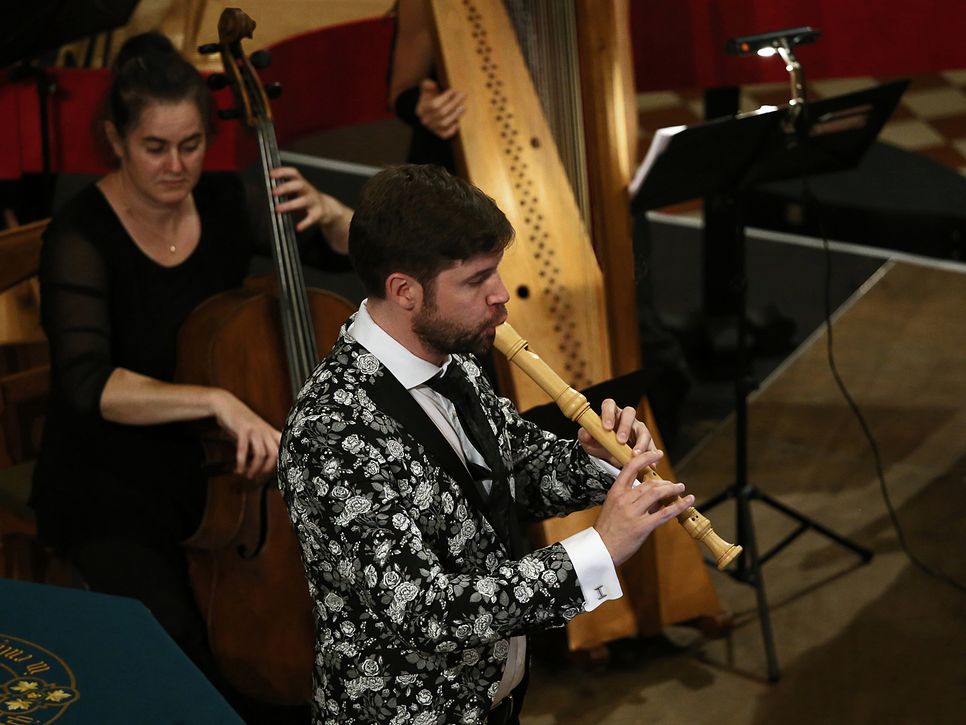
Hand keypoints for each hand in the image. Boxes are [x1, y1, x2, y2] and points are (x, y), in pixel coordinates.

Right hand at [210, 390, 281, 478]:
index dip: (281, 462)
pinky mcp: (243, 429)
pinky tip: (238, 468)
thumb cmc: (242, 421)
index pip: (283, 448)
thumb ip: (262, 445)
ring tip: (247, 474)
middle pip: (274, 454)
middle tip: (257, 476)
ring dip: (254, 468)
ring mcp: (255, 429)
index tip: (274, 473)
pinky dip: (241, 462)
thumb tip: (264, 464)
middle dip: (266, 469)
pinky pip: (244, 449)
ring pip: (261, 453)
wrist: (227, 405)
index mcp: (270, 431)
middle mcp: (265, 430)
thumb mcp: (256, 432)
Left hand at [269, 166, 349, 234]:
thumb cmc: (308, 199)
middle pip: (299, 184)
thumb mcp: (298, 191)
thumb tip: (266, 192)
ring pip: (303, 201)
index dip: (283, 172)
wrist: (328, 209)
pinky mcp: (318, 214)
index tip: (271, 174)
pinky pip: (311, 218)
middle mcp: (309, 191)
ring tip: (278, 209)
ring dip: (290, 204)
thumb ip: (285, 190)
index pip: (293, 173)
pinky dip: (305, 223)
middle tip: (273, 192)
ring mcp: (314, 202)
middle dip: (286, 187)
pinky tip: (298, 228)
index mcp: (302, 184)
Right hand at [415, 78, 465, 138]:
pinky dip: (451, 131)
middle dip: (454, 103)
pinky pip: (444, 135)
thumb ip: (427, 84)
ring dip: (455, 115)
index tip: (453, 91)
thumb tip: (432, 84)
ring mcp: (432, 128)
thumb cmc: (429, 98)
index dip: (445, 98)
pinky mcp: (438, 134)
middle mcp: (426, 120)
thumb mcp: (426, 89)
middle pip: (441, 113)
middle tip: (463, 95)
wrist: (428, 111)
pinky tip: (457, 123)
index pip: (434, 105)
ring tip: (463, 107)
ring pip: (444, 124)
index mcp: (421, 109)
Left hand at [578, 398, 653, 465]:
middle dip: (625, 427)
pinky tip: (651, 464)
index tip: (606, 427)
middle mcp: (625, 417)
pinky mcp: (645, 440)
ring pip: (642, 429)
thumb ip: (585, 435)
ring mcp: (637, 428)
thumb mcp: (588, 441)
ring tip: (635, 454)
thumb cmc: (598, 443)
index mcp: (610, 412)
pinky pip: (651, 445)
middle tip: (620, 441)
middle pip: (629, 413)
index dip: (608, 413)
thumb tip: (586, 433)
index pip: (609, 404)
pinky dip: (651, 455)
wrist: (608, 455)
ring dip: (640, 442)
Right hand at [594, 450, 694, 566]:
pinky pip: (664, 513)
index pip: (630, 467)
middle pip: (649, 483)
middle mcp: (624, 500)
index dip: (645, 457)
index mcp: (615, 492)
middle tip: (673, 484)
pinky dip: (679, 506)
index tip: (656, 453)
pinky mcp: (642, 527)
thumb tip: (654, 497)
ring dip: (673, 489)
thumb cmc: (606, 530)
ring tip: (680, 489)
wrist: (599, 549)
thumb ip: (631, 499)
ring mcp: (633, 513)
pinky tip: (688, 501)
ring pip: (658, 494)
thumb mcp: (613, 508)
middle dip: (665, 482)